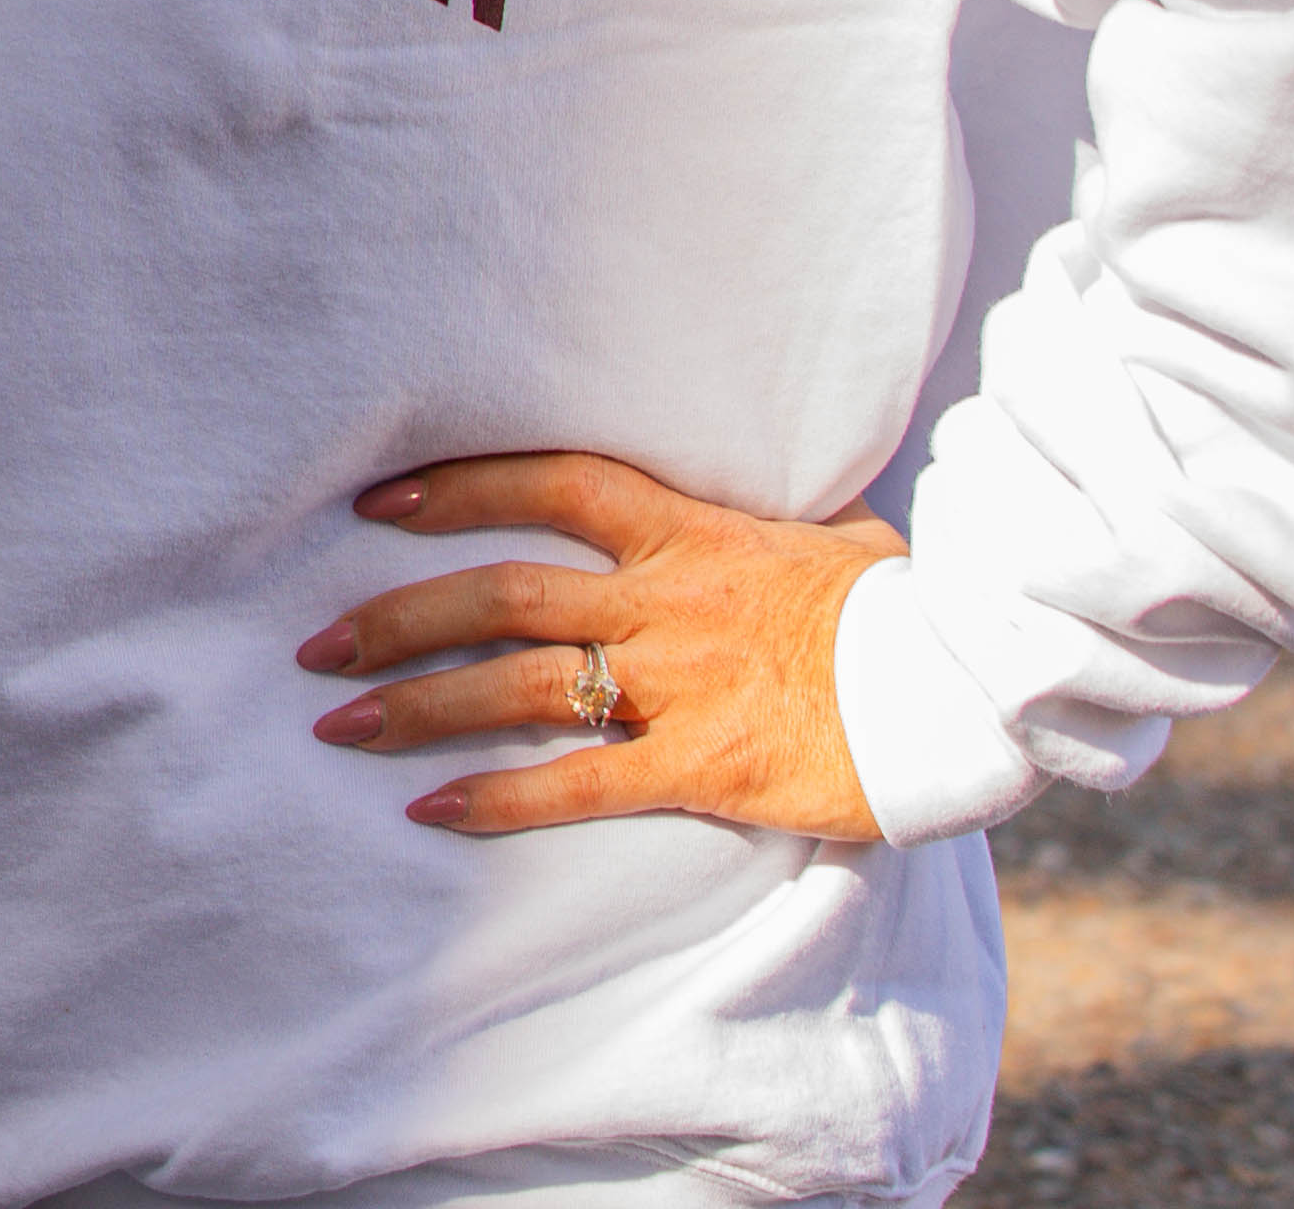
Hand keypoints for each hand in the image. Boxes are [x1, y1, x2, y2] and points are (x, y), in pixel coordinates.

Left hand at [297, 447, 897, 840]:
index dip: (454, 488)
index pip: (549, 484)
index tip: (373, 502)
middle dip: (399, 616)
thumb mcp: (829, 538)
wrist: (976, 687)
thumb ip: (765, 523)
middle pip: (502, 592)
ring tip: (342, 723)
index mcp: (692, 532)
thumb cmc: (902, 609)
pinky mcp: (708, 765)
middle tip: (318, 645)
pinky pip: (581, 781)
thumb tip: (768, 505)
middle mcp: (670, 599)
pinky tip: (434, 810)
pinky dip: (500, 796)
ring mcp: (684, 681)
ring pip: (522, 682)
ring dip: (421, 703)